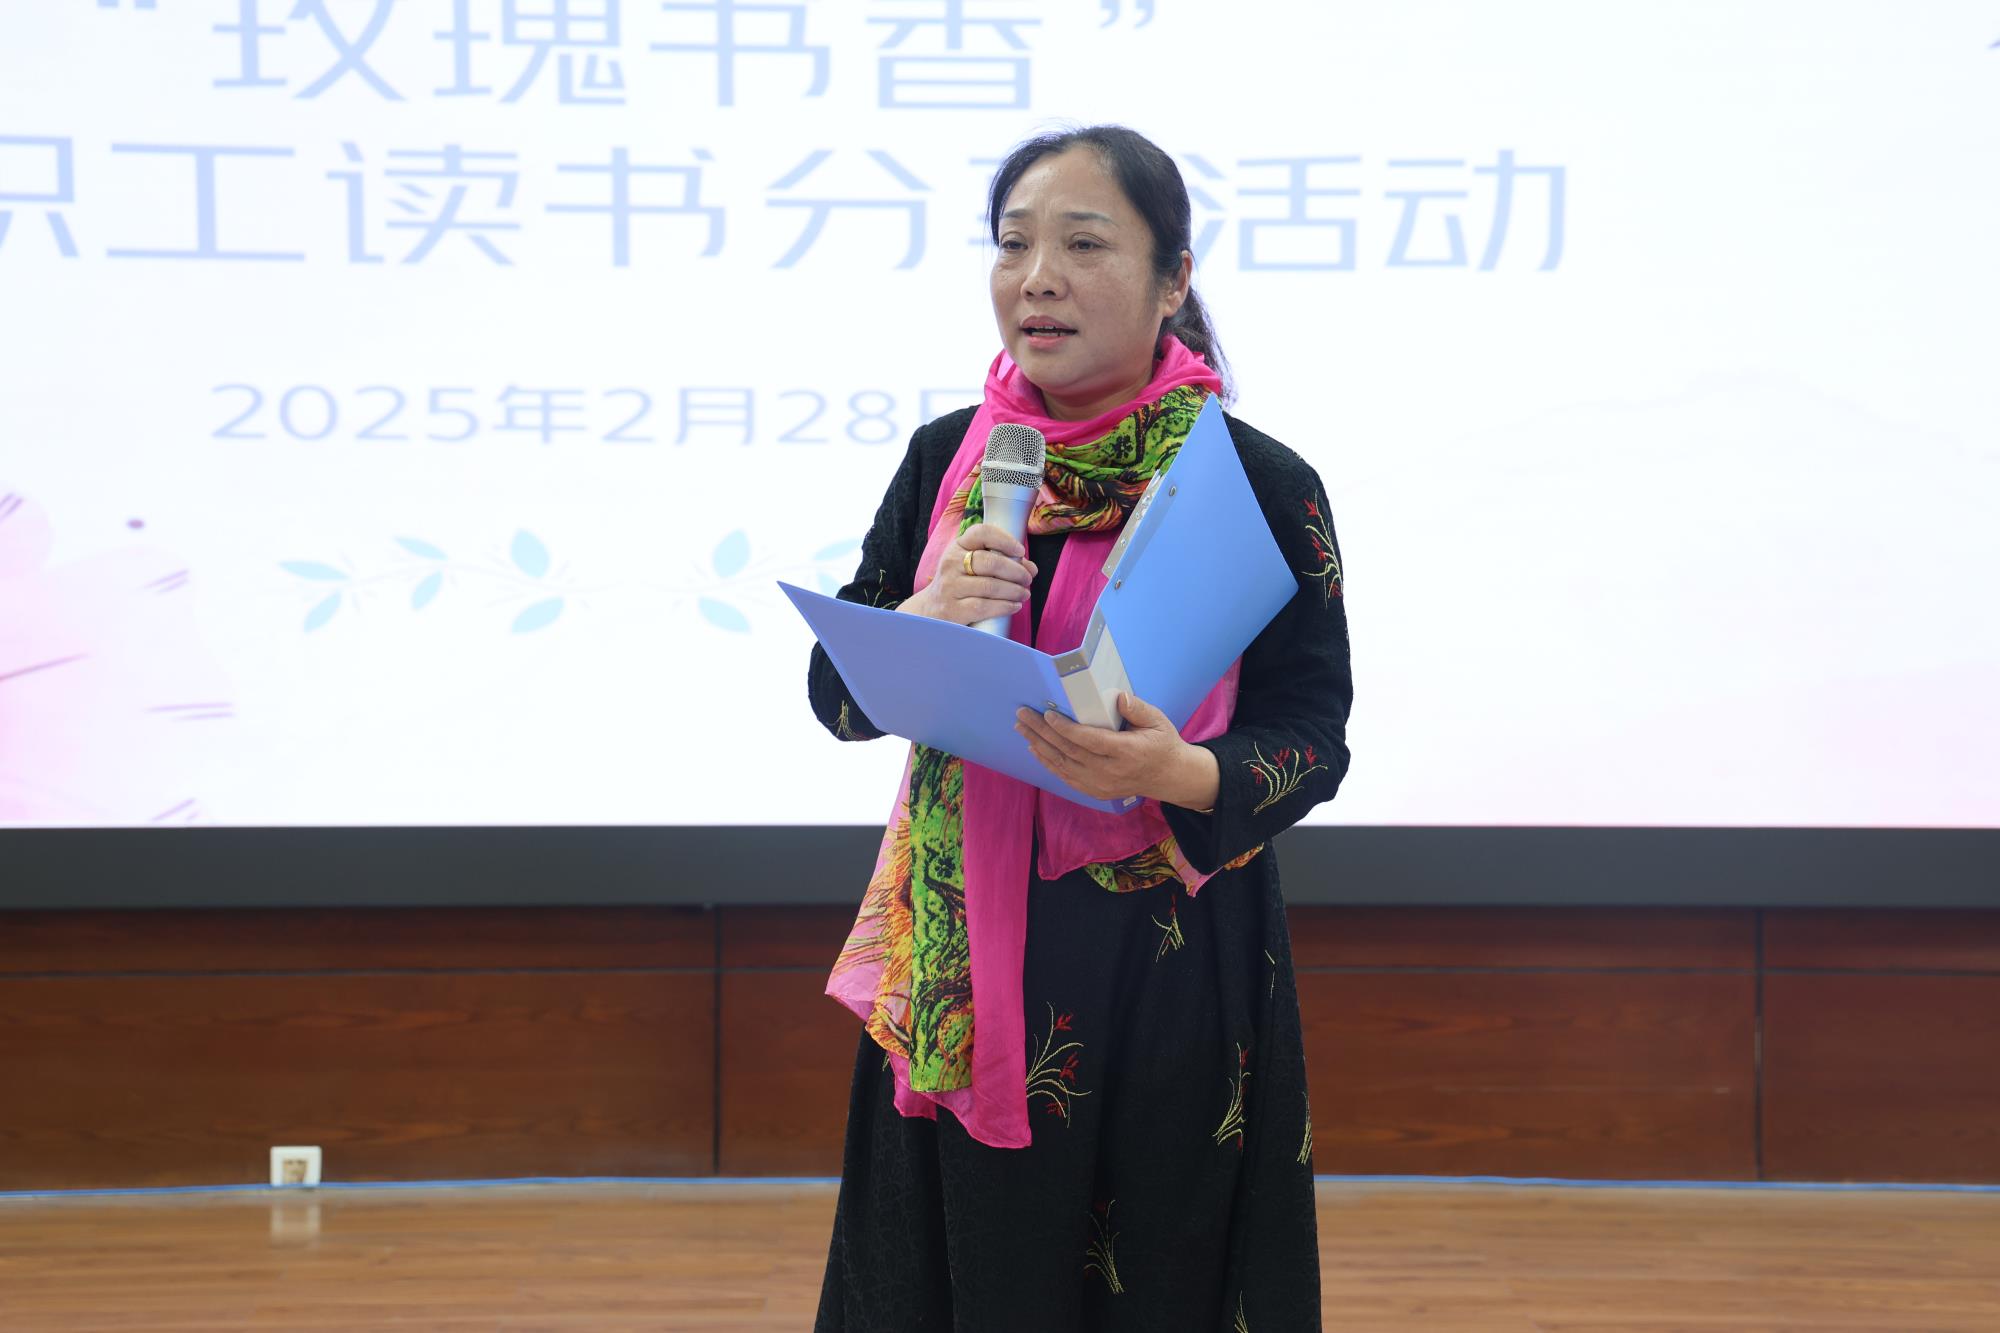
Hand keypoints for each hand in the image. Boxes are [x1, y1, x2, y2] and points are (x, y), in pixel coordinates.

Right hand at [901, 523, 1037, 627]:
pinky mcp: (953, 609)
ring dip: (1014, 590)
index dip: (1005, 540)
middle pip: (991, 562)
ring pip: (990, 586)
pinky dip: (1004, 606)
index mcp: (958, 546)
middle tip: (1028, 579)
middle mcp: (951, 563)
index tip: (1020, 551)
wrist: (931, 610)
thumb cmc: (959, 584)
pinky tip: (1014, 606)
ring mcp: (950, 587)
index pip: (981, 533)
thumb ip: (1000, 561)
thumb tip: (1031, 568)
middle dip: (1016, 571)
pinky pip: (984, 606)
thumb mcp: (970, 565)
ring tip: (1025, 594)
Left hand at [1014, 691, 1219, 807]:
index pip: (1089, 741)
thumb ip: (1137, 708)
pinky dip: (1048, 762)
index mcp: (1127, 752)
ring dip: (1039, 745)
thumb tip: (1118, 697)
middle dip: (1043, 732)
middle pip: (1070, 752)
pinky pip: (1066, 777)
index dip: (1066, 729)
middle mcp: (1110, 772)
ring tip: (1022, 728)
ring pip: (1063, 765)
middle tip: (1023, 715)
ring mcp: (1101, 785)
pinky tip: (1035, 748)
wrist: (1168, 776)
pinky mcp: (1095, 791)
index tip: (1048, 714)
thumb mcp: (1157, 721)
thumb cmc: (1161, 743)